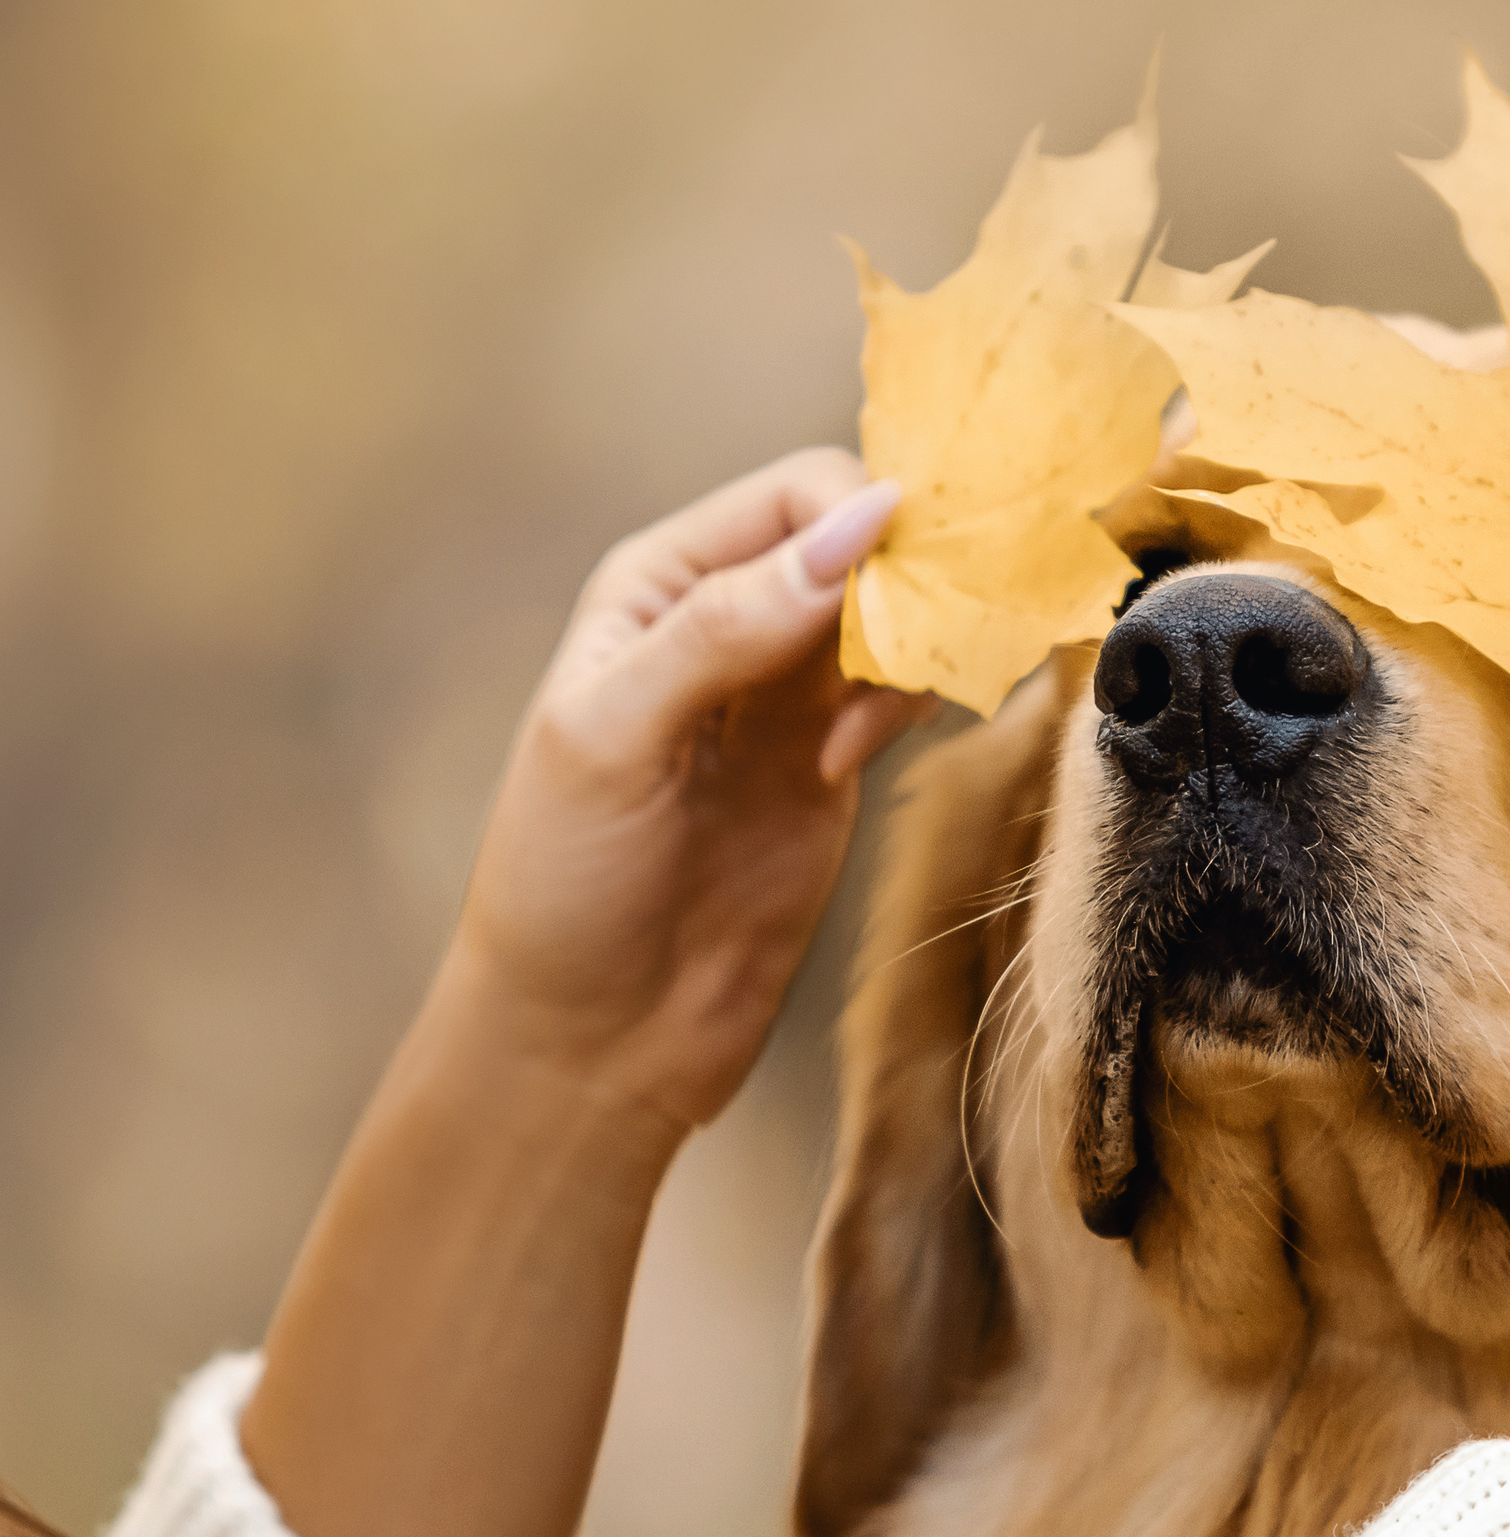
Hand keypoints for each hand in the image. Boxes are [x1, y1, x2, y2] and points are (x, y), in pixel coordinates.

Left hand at [448, 449, 931, 1141]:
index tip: (900, 588)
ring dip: (918, 649)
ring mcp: (789, 696)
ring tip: (871, 729)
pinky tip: (862, 760)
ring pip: (900, 616)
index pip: (797, 496)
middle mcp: (730, 622)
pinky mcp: (836, 764)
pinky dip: (917, 706)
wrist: (590, 1040)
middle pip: (863, 545)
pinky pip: (906, 693)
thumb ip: (725, 629)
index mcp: (660, 587)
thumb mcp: (613, 740)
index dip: (862, 521)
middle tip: (911, 655)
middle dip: (907, 582)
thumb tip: (856, 527)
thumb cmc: (564, 887)